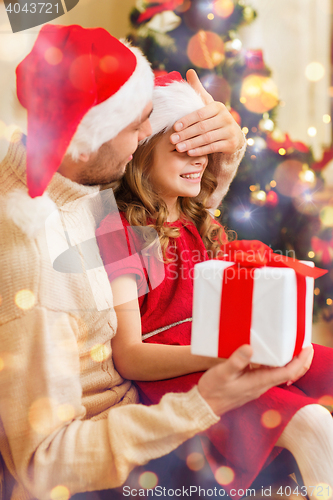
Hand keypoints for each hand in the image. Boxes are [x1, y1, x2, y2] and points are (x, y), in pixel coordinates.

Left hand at [170, 69, 244, 156]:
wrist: (233, 135)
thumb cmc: (214, 118)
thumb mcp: (207, 104)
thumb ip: (198, 90)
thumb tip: (190, 71)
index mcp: (218, 107)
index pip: (200, 114)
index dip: (187, 120)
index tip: (174, 127)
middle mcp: (226, 117)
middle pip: (202, 127)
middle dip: (186, 134)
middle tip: (172, 140)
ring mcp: (230, 131)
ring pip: (207, 138)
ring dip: (191, 143)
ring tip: (178, 148)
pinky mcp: (231, 143)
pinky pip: (213, 148)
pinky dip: (200, 150)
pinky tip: (189, 153)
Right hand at [198, 344, 313, 415]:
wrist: (204, 405)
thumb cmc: (213, 389)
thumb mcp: (222, 373)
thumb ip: (236, 361)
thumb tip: (250, 348)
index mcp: (259, 382)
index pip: (287, 372)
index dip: (300, 361)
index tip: (307, 348)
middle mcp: (262, 385)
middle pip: (289, 374)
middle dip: (300, 361)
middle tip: (306, 345)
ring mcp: (257, 386)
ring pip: (280, 374)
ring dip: (289, 361)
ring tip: (292, 346)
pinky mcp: (251, 384)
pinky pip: (270, 373)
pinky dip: (276, 363)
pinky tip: (271, 354)